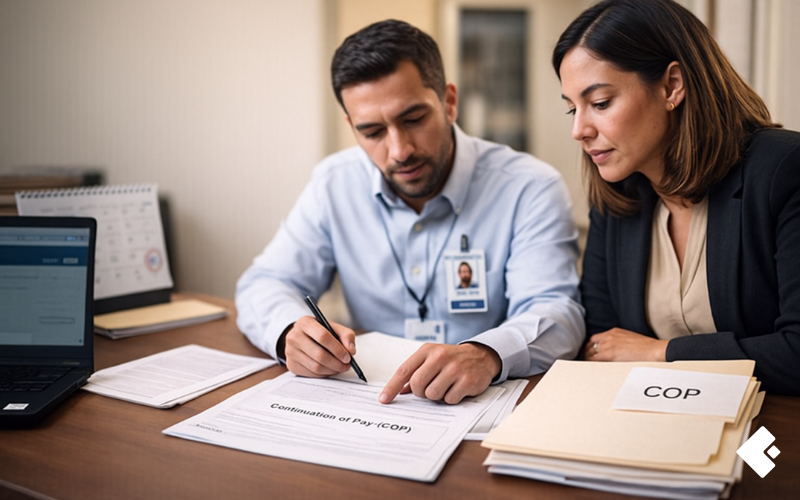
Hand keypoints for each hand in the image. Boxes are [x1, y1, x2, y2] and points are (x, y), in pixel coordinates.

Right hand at [283, 316, 356, 377]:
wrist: (301, 337)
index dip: (337, 349)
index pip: (322, 337)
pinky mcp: (291, 365)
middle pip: (319, 354)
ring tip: (341, 367)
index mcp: (305, 323)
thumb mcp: (334, 327)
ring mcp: (290, 352)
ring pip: (316, 367)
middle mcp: (294, 336)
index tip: (348, 356)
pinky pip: (311, 374)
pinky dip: (324, 374)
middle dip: (337, 363)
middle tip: (347, 365)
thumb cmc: (320, 332)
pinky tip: (330, 369)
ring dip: (332, 370)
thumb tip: (351, 351)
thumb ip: (346, 336)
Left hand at [379, 342, 500, 404]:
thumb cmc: (452, 358)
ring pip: (432, 394)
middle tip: (429, 388)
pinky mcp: (467, 381)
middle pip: (417, 385)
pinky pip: (449, 399)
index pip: (404, 370)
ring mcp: (455, 369)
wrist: (481, 356)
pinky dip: (450, 398)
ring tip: (445, 386)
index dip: (392, 387)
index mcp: (427, 351)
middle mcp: (440, 357)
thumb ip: (416, 372)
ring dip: (437, 395)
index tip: (384, 399)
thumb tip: (401, 390)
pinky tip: (457, 388)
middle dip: (421, 392)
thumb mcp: (432, 358)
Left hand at [585, 328, 667, 361]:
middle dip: (587, 353)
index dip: (590, 346)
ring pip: (591, 353)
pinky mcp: (609, 354)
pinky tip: (592, 369)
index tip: (589, 352)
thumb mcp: (629, 338)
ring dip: (588, 360)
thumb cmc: (645, 347)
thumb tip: (615, 349)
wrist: (653, 350)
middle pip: (590, 345)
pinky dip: (591, 364)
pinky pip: (595, 360)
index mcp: (613, 332)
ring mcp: (608, 345)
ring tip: (588, 367)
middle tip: (586, 361)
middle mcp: (608, 337)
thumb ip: (619, 341)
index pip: (595, 339)